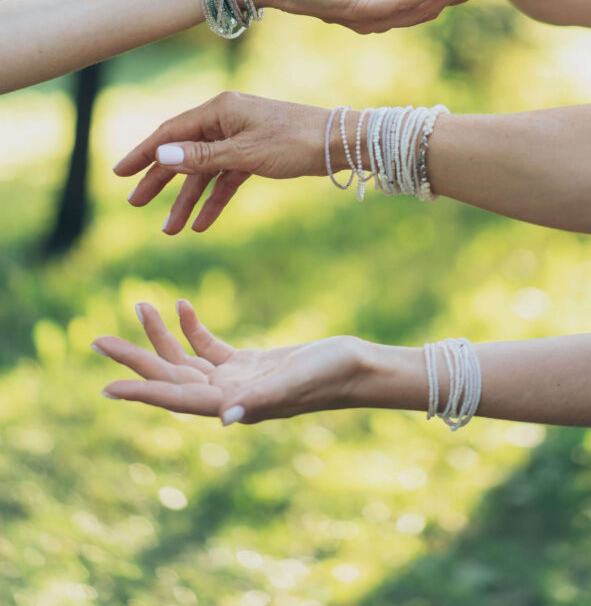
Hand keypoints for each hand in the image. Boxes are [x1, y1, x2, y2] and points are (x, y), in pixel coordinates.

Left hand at [94, 301, 364, 424]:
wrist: (359, 368)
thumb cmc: (331, 376)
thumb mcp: (295, 383)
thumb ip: (261, 400)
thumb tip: (226, 419)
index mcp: (232, 404)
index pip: (176, 398)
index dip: (141, 393)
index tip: (106, 387)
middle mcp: (227, 396)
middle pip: (170, 377)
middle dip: (136, 358)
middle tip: (97, 339)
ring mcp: (237, 380)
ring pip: (186, 360)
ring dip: (161, 337)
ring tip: (139, 305)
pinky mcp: (250, 364)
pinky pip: (209, 347)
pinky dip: (193, 328)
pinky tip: (182, 306)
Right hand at [115, 90, 327, 233]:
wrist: (339, 143)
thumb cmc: (294, 141)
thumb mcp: (244, 153)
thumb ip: (202, 157)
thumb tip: (161, 156)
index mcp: (220, 109)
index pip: (171, 132)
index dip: (144, 154)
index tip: (120, 174)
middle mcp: (227, 119)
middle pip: (184, 152)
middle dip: (160, 180)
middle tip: (136, 204)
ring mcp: (241, 137)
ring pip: (206, 170)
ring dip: (188, 199)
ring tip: (170, 230)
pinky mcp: (256, 153)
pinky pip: (227, 177)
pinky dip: (215, 199)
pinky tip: (202, 224)